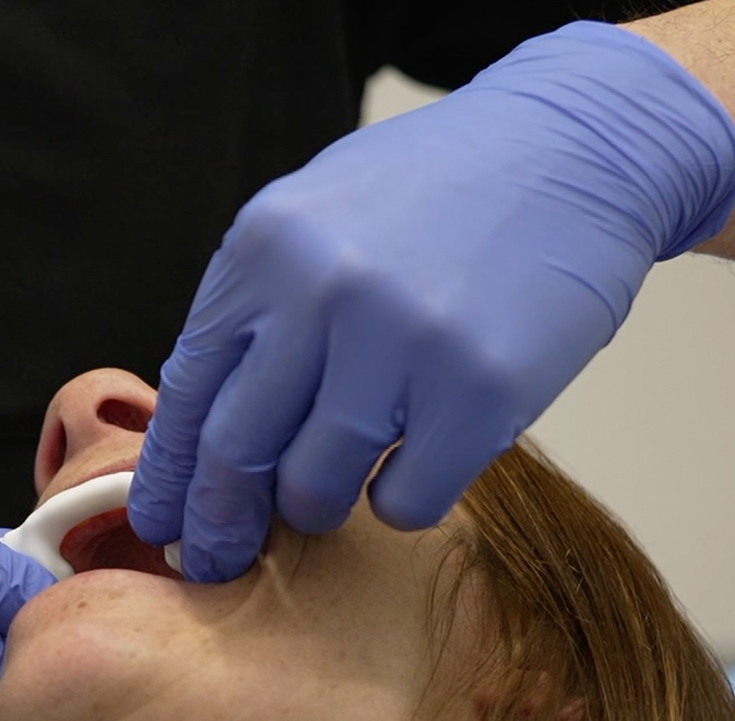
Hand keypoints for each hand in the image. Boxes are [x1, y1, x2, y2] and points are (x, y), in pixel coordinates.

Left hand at [129, 21, 734, 581]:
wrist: (577, 148)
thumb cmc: (434, 194)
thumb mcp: (313, 221)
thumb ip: (254, 316)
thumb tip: (196, 440)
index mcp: (264, 249)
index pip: (188, 393)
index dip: (168, 477)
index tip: (158, 527)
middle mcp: (322, 291)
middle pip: (237, 453)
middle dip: (221, 522)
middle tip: (219, 558)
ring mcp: (402, 341)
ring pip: (315, 488)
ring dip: (319, 505)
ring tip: (344, 478)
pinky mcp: (481, 390)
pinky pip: (406, 501)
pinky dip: (400, 501)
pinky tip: (418, 459)